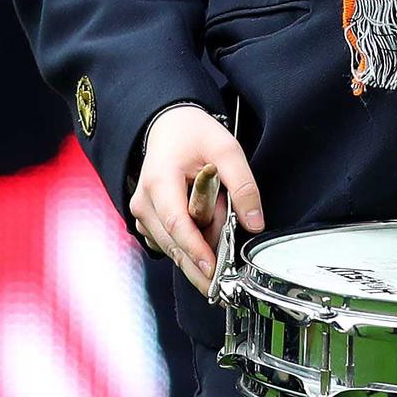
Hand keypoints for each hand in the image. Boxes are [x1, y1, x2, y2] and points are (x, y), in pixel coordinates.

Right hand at [133, 106, 264, 288]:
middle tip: (226, 270)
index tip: (212, 269)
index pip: (176, 223)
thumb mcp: (227, 149)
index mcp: (159, 180)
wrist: (169, 126)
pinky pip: (169, 244)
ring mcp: (141, 214)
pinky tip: (204, 227)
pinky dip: (190, 243)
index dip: (195, 249)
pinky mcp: (147, 223)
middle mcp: (143, 202)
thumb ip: (243, 185)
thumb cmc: (194, 135)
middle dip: (203, 254)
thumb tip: (254, 223)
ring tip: (218, 221)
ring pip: (172, 248)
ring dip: (198, 246)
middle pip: (173, 243)